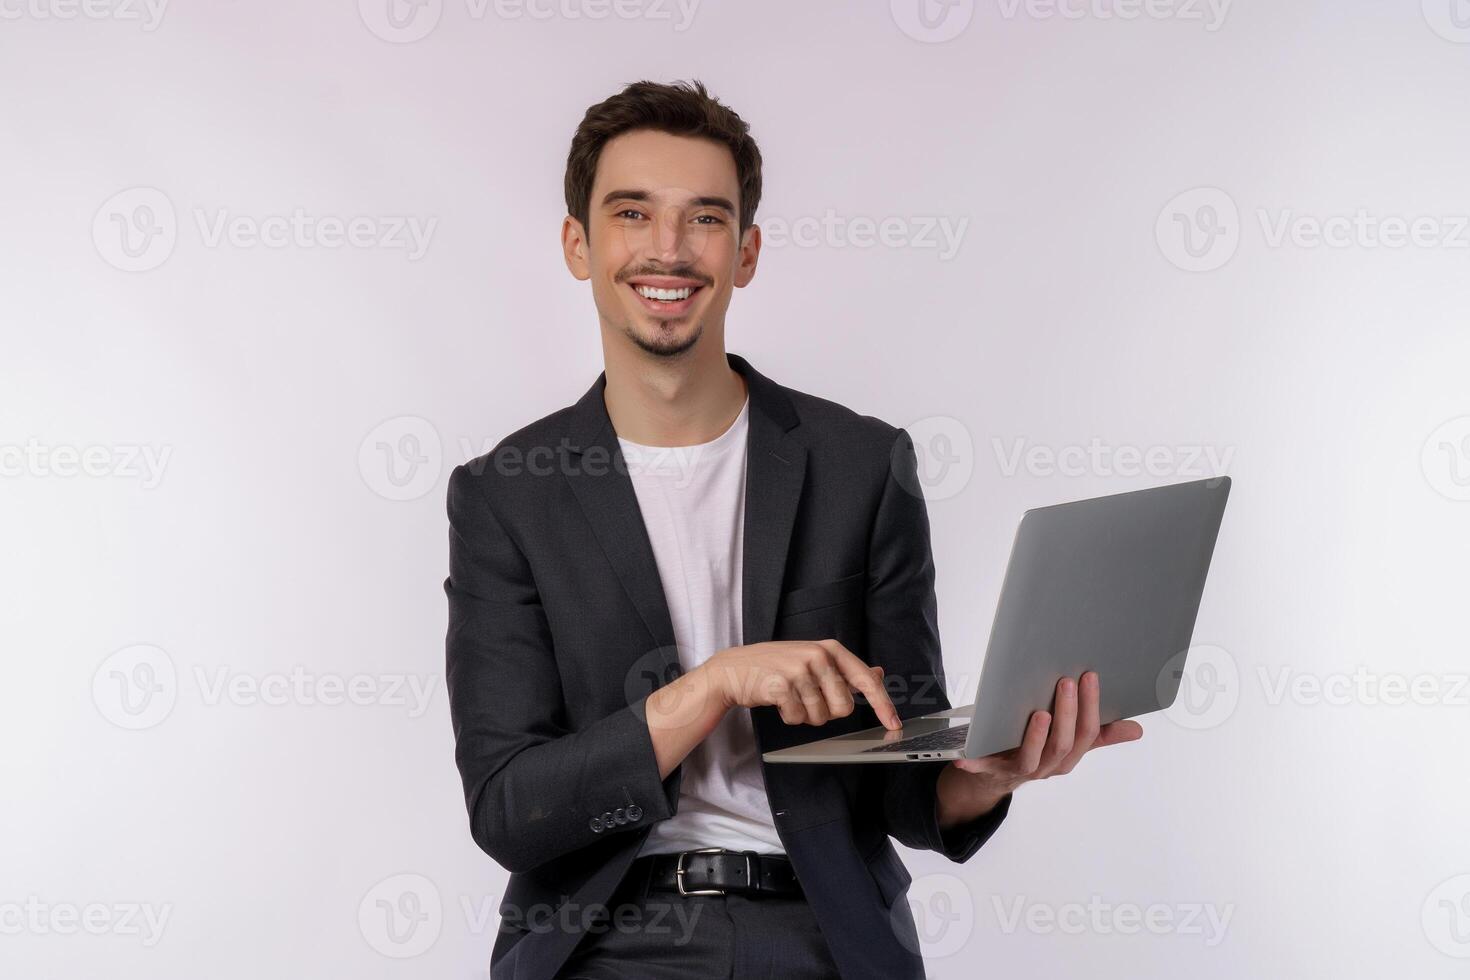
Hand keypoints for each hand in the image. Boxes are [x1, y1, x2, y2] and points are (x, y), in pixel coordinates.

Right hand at [702, 640, 901, 729]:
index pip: (866, 680)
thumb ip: (846, 669)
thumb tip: (878, 673)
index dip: (883, 705)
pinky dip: (789, 717)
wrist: (734, 669)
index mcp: (831, 649)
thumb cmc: (777, 666)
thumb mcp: (814, 660)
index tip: (894, 724)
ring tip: (790, 697)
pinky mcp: (782, 685)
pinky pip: (799, 718)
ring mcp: (799, 669)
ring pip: (821, 717)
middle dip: (827, 712)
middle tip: (808, 698)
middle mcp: (818, 655)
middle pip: (844, 707)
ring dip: (805, 715)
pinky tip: (779, 701)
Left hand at [937, 672, 1142, 826]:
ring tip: (1040, 713)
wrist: (995, 774)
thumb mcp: (1069, 741)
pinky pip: (982, 767)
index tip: (1090, 677)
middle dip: (1067, 714)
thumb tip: (1136, 729)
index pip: (1087, 736)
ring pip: (1032, 758)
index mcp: (1067, 757)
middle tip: (1066, 682)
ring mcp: (1017, 769)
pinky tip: (965, 754)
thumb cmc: (1036, 747)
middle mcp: (1046, 766)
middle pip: (1062, 745)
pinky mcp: (987, 769)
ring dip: (1037, 737)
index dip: (1091, 708)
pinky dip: (974, 761)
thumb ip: (1100, 734)